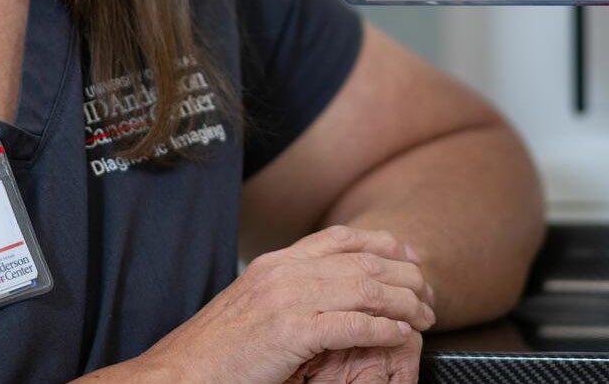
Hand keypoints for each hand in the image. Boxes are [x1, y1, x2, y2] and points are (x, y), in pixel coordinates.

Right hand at [139, 225, 435, 383]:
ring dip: (403, 302)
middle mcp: (284, 272)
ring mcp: (287, 299)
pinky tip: (400, 334)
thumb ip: (286, 293)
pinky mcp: (290, 331)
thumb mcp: (253, 307)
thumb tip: (322, 295)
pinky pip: (353, 323)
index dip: (382, 243)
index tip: (408, 254)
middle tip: (428, 292)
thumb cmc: (216, 352)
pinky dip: (384, 327)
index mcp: (275, 264)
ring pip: (365, 288)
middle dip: (405, 275)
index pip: (340, 238)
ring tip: (424, 315)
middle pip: (362, 260)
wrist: (180, 373)